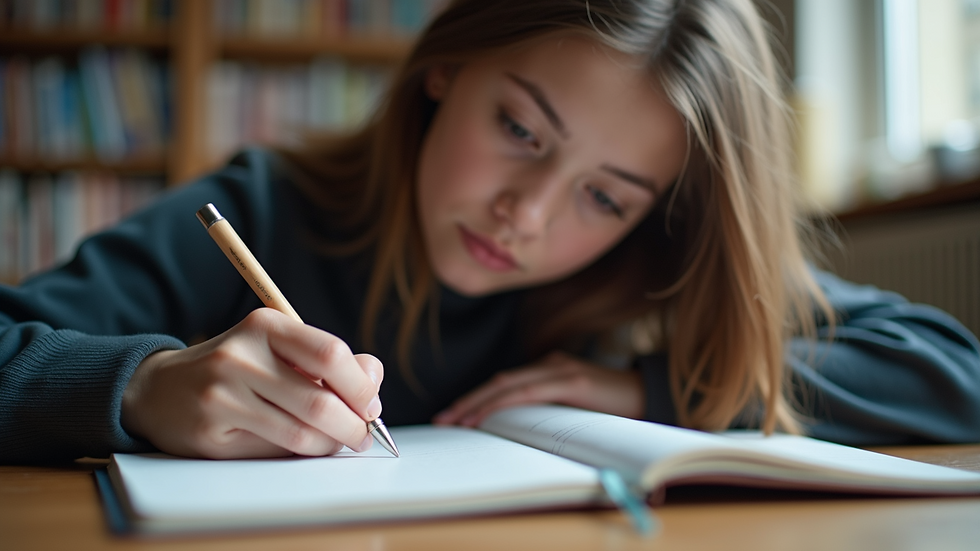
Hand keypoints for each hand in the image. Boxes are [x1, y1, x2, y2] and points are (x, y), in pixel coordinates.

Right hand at [121, 308, 382, 458]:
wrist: (160, 389)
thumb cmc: (237, 369)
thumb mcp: (279, 349)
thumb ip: (328, 360)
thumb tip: (374, 375)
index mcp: (265, 325)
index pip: (331, 354)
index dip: (361, 386)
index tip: (371, 405)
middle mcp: (242, 354)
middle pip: (321, 400)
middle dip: (354, 425)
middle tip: (362, 435)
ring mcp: (223, 392)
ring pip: (302, 432)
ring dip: (331, 444)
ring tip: (336, 442)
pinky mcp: (212, 429)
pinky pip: (276, 449)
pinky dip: (304, 452)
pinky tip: (306, 446)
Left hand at [433, 351, 643, 427]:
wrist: (651, 397)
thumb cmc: (615, 410)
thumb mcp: (575, 411)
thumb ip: (550, 412)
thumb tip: (517, 430)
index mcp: (552, 369)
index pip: (506, 383)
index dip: (478, 398)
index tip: (455, 416)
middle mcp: (552, 364)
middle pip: (499, 381)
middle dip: (468, 400)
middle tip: (442, 419)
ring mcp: (561, 370)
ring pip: (508, 384)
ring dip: (478, 403)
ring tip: (455, 420)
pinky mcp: (572, 381)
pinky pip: (528, 392)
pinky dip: (502, 403)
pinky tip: (485, 416)